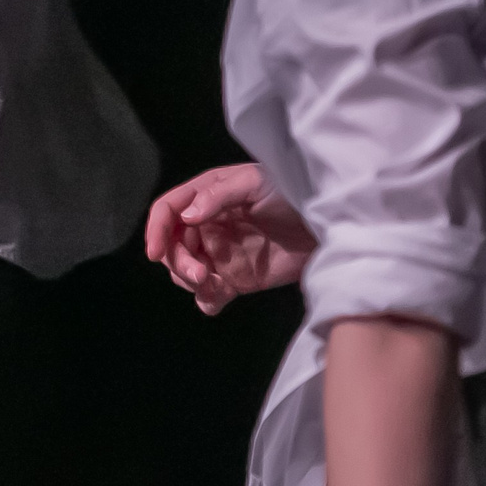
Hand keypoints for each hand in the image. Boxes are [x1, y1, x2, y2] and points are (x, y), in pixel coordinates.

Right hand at [144, 162, 315, 314]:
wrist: (330, 228)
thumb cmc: (294, 194)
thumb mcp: (256, 184)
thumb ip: (219, 196)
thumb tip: (187, 217)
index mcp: (207, 197)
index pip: (168, 211)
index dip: (156, 230)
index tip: (155, 253)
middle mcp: (208, 225)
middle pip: (172, 246)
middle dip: (179, 263)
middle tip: (201, 275)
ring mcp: (220, 254)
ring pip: (186, 272)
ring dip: (192, 283)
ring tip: (215, 286)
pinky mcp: (236, 279)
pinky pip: (209, 295)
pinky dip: (207, 301)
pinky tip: (217, 301)